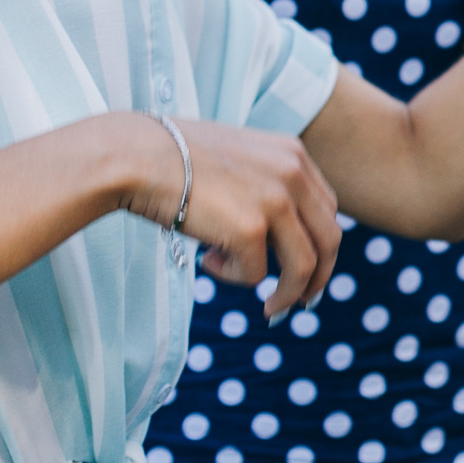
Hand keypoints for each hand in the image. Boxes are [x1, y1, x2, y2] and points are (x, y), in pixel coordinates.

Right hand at [127, 117, 342, 317]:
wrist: (135, 156)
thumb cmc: (172, 160)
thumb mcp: (236, 162)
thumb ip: (264, 187)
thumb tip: (274, 238)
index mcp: (293, 154)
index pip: (326, 209)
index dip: (321, 244)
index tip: (310, 269)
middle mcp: (294, 174)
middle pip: (329, 239)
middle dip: (319, 277)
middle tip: (302, 302)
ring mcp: (276, 201)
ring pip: (304, 265)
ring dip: (289, 293)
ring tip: (270, 308)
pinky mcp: (250, 229)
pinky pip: (256, 274)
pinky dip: (236, 278)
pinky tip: (209, 263)